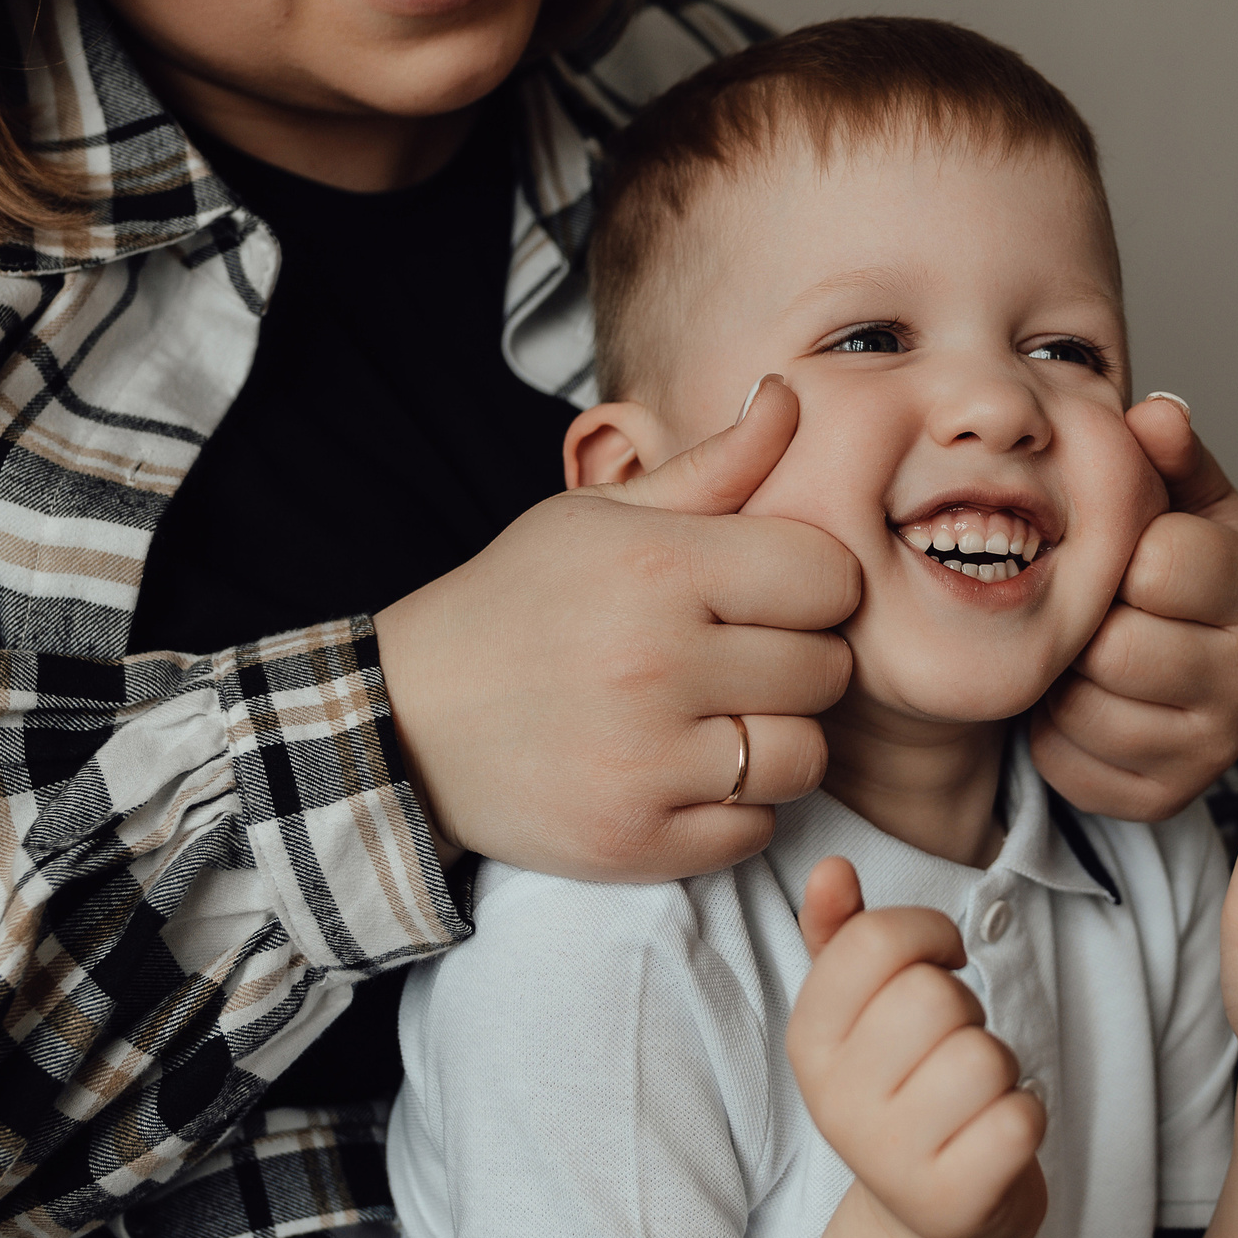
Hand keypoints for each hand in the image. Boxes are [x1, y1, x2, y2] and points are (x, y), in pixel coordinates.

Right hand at [375, 378, 859, 879]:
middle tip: (736, 660)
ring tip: (717, 720)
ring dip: (775, 742)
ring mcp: (647, 763)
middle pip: (826, 670)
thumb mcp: (600, 517)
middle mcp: (657, 666)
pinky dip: (734, 810)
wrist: (408, 722)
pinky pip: (755, 829)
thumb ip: (713, 467)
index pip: (828, 577)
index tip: (769, 595)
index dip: (811, 585)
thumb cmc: (518, 603)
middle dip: (796, 663)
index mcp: (658, 569)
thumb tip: (792, 395)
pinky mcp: (637, 842)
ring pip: (803, 758)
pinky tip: (683, 773)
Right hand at [787, 858, 1047, 1237]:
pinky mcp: (950, 1201)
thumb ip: (843, 935)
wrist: (931, 1220)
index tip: (941, 963)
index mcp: (808, 1040)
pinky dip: (1025, 1118)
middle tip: (952, 1048)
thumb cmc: (906, 1090)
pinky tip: (994, 1137)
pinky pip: (1020, 1119)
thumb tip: (831, 868)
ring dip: (999, 1069)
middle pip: (935, 996)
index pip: (875, 941)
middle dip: (967, 1010)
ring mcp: (888, 1158)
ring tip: (972, 1098)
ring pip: (984, 1057)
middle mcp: (835, 1101)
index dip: (930, 934)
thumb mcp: (861, 1015)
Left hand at [1030, 396, 1237, 821]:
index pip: (1162, 563)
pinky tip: (1079, 702)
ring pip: (1089, 710)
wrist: (1181, 666)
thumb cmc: (1174, 571)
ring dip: (1064, 679)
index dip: (1118, 553)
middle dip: (1086, 624)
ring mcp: (1214, 744)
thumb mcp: (1180, 500)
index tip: (1122, 554)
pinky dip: (1055, 734)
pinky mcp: (1166, 795)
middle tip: (1092, 611)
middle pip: (1119, 647)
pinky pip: (1071, 764)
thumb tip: (1154, 414)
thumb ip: (1167, 456)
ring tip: (1083, 654)